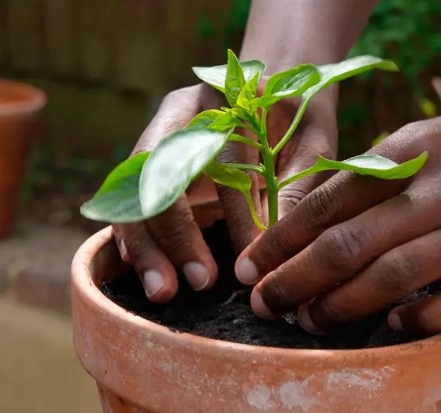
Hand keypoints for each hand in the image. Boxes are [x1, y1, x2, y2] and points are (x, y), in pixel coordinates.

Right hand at [114, 84, 337, 301]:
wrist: (275, 93)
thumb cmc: (299, 120)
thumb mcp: (311, 144)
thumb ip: (296, 186)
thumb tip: (275, 244)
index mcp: (221, 98)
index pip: (221, 157)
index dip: (234, 211)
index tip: (251, 257)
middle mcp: (179, 117)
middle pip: (158, 173)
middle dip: (174, 233)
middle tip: (198, 282)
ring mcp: (156, 144)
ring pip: (134, 193)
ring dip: (146, 246)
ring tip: (163, 291)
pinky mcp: (149, 173)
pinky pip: (129, 207)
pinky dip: (134, 242)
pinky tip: (147, 273)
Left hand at [235, 111, 440, 333]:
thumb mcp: (428, 141)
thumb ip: (373, 176)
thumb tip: (304, 220)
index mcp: (416, 150)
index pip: (332, 199)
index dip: (283, 240)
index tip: (251, 269)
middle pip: (353, 242)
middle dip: (298, 279)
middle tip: (265, 305)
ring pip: (398, 274)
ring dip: (345, 304)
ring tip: (311, 321)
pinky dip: (421, 316)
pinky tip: (392, 324)